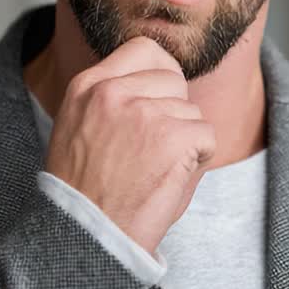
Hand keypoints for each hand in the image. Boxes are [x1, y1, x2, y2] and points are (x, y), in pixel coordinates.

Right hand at [44, 36, 215, 254]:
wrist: (87, 238)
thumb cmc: (88, 192)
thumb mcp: (81, 128)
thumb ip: (115, 98)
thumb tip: (166, 79)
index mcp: (87, 86)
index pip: (143, 50)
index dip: (159, 75)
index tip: (157, 102)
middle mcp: (113, 91)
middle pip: (174, 79)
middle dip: (173, 111)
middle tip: (151, 150)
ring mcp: (144, 112)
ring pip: (191, 111)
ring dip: (184, 139)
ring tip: (153, 169)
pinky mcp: (172, 137)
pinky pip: (207, 135)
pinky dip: (199, 159)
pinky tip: (169, 178)